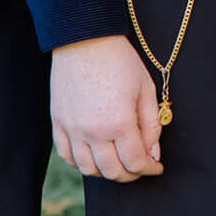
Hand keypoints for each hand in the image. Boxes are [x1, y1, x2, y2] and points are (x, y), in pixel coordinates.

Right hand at [50, 36, 162, 182]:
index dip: (150, 169)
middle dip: (131, 175)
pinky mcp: (58, 124)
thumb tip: (153, 153)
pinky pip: (67, 156)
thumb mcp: (146, 89)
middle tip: (140, 168)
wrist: (85, 41)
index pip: (135, 162)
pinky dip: (82, 163)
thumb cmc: (120, 62)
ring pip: (88, 169)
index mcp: (119, 122)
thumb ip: (151, 124)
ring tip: (118, 163)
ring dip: (106, 172)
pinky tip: (94, 157)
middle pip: (112, 171)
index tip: (157, 167)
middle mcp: (93, 132)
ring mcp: (72, 130)